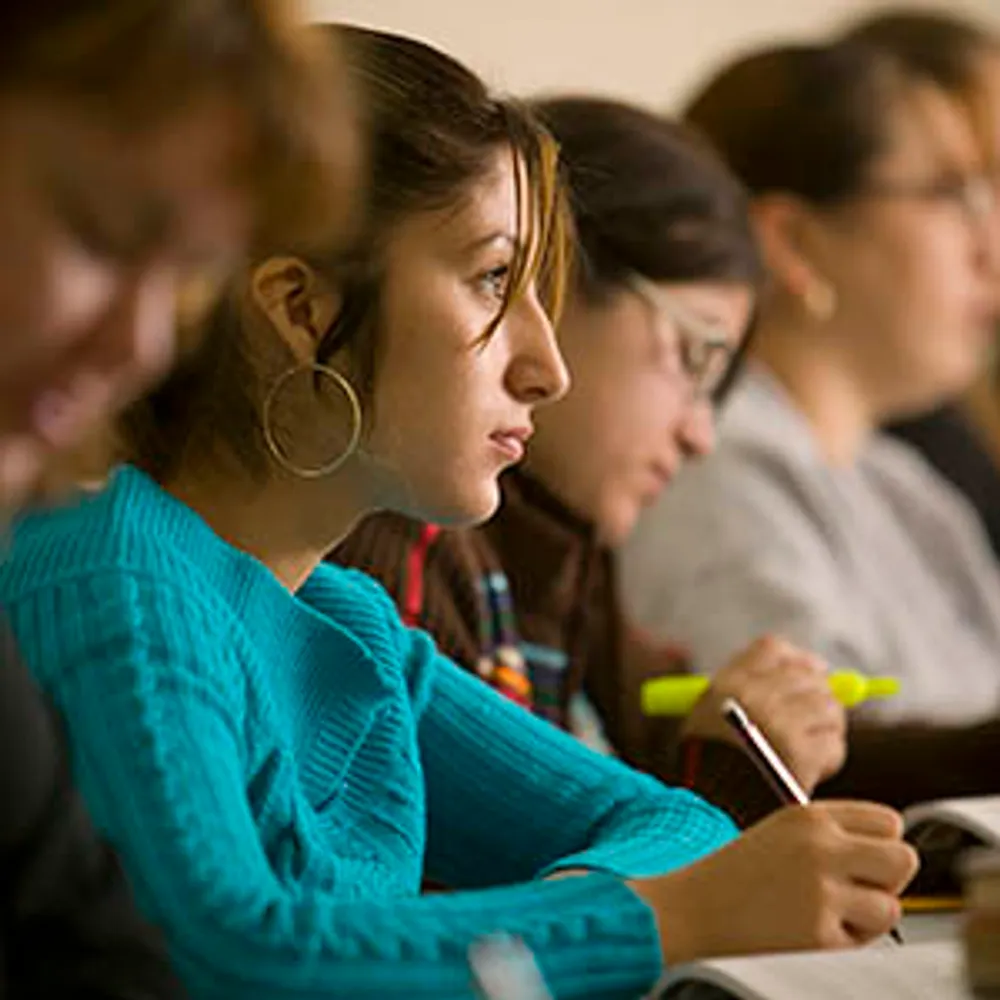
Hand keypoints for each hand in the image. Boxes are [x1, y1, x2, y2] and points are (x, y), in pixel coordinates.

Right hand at [629, 801, 918, 963]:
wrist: (693, 907)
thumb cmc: (737, 873)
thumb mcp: (782, 832)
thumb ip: (833, 834)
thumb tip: (892, 853)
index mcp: (810, 815)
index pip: (888, 821)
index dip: (882, 845)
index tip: (865, 861)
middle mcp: (820, 846)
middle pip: (903, 858)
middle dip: (888, 880)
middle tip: (857, 890)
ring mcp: (821, 889)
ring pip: (891, 905)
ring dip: (866, 916)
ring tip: (825, 912)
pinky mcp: (819, 931)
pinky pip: (864, 939)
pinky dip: (844, 940)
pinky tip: (808, 930)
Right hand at [683, 635, 846, 792]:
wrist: (709, 813)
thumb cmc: (709, 767)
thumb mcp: (707, 715)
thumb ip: (746, 690)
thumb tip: (810, 671)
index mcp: (728, 684)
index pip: (773, 650)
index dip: (798, 659)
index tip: (813, 671)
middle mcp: (755, 697)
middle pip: (808, 676)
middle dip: (820, 696)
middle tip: (816, 719)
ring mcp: (780, 724)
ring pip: (828, 708)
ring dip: (826, 729)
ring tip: (809, 749)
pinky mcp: (802, 754)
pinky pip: (833, 745)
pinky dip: (828, 759)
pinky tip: (810, 772)